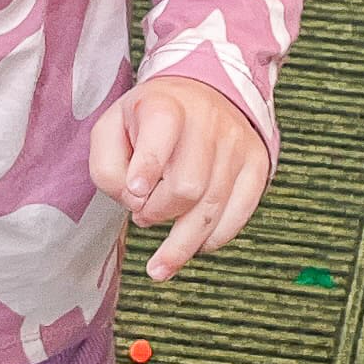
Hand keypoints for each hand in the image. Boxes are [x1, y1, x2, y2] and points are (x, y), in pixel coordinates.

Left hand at [88, 79, 268, 282]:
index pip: (162, 132)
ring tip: (159, 266)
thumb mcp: (111, 131)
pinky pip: (239, 215)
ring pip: (212, 209)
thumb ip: (107, 168)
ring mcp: (236, 144)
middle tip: (142, 216)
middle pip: (187, 186)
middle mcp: (207, 122)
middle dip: (158, 213)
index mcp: (166, 106)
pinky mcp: (256, 164)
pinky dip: (213, 239)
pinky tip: (194, 246)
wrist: (202, 97)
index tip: (135, 191)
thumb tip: (135, 202)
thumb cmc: (148, 123)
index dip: (147, 166)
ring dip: (181, 244)